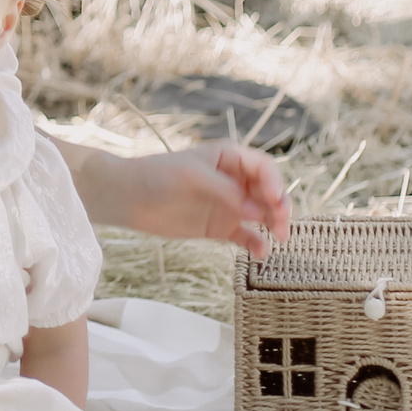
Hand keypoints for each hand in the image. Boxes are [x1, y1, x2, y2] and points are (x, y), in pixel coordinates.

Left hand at [97, 141, 290, 253]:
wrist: (129, 197)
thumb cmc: (158, 175)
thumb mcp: (192, 176)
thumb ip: (225, 192)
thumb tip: (257, 211)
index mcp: (230, 158)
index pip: (264, 168)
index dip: (275, 183)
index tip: (275, 200)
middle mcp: (235, 180)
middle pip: (269, 193)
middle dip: (280, 207)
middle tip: (282, 224)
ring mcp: (229, 205)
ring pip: (263, 215)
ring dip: (274, 225)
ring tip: (278, 239)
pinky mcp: (220, 227)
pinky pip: (247, 236)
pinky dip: (257, 243)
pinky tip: (261, 252)